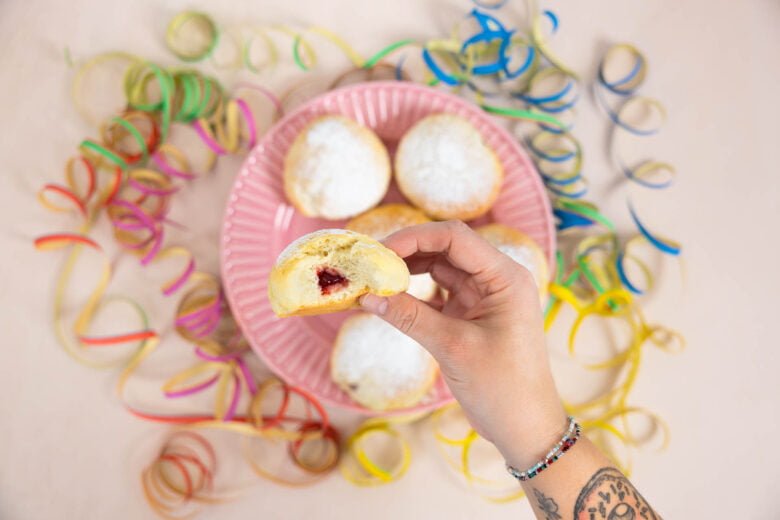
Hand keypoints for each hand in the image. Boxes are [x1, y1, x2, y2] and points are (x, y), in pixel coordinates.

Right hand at [360, 220, 566, 466]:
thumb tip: (366, 296)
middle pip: (446, 248)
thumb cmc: (502, 387)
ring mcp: (483, 296)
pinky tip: (387, 300)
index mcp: (505, 277)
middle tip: (368, 264)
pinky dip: (413, 295)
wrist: (525, 427)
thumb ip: (410, 317)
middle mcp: (496, 279)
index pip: (455, 238)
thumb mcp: (453, 347)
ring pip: (440, 268)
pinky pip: (438, 293)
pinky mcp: (471, 315)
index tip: (378, 251)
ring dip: (407, 271)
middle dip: (406, 252)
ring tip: (374, 279)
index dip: (414, 237)